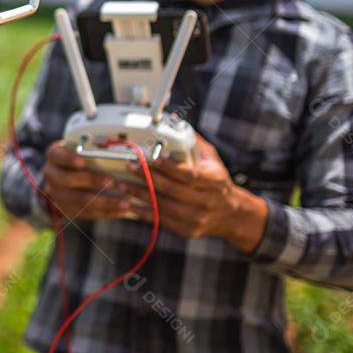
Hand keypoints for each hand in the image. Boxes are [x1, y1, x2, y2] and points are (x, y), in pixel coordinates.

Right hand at [41, 140, 133, 220]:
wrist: (61, 177)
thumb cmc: (77, 157)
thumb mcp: (77, 148)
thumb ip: (90, 149)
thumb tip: (117, 150)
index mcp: (54, 155)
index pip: (58, 156)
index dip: (69, 159)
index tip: (82, 161)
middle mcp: (51, 175)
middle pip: (68, 180)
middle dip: (93, 181)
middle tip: (113, 182)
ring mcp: (56, 194)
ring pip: (80, 201)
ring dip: (105, 202)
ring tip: (125, 203)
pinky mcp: (66, 209)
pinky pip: (86, 214)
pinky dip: (105, 213)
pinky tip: (120, 211)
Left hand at [117, 134, 267, 251]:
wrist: (230, 214)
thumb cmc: (217, 182)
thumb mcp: (212, 160)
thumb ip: (194, 143)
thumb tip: (175, 123)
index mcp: (214, 182)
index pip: (188, 175)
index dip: (168, 167)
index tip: (150, 158)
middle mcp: (206, 201)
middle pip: (171, 190)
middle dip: (147, 177)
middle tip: (129, 166)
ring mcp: (196, 218)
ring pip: (162, 206)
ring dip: (139, 194)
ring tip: (121, 183)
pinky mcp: (186, 230)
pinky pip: (160, 220)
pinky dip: (143, 212)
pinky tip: (129, 203)